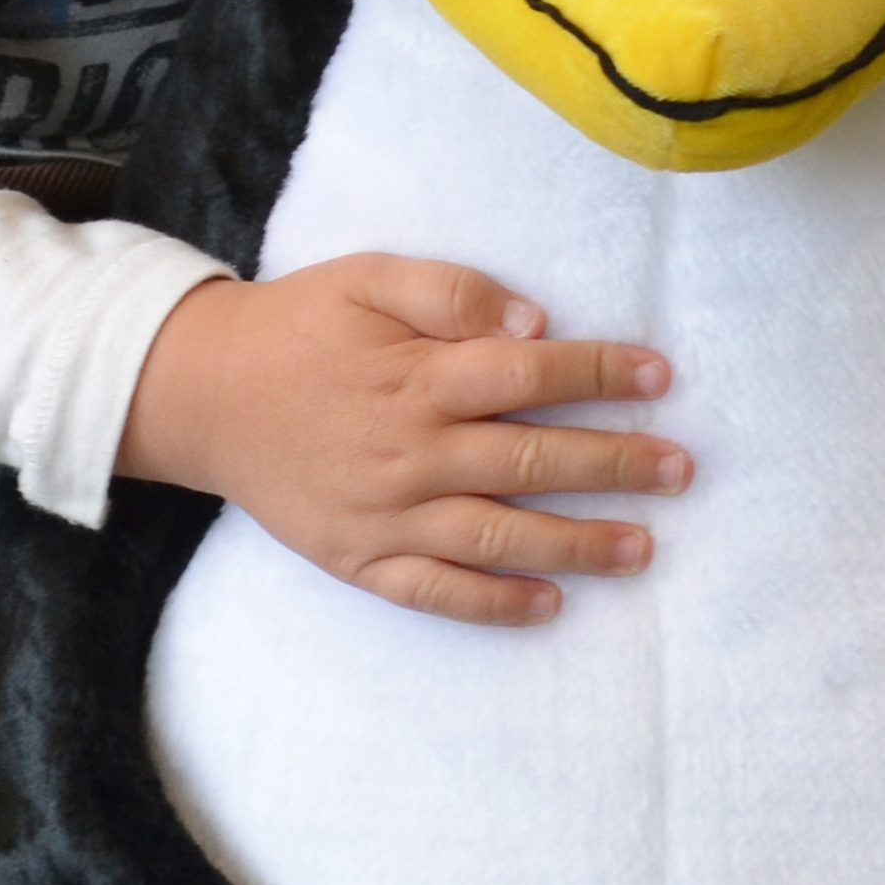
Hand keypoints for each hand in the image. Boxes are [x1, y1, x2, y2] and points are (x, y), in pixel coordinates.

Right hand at [118, 257, 686, 625]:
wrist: (203, 394)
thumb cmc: (298, 327)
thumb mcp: (366, 279)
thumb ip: (451, 292)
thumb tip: (534, 323)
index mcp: (415, 376)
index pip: (528, 375)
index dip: (600, 375)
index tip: (660, 378)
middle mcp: (408, 451)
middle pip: (529, 461)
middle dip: (614, 466)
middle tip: (681, 470)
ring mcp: (385, 514)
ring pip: (497, 536)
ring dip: (577, 543)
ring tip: (644, 547)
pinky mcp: (359, 557)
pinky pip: (436, 591)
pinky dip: (494, 603)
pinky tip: (550, 605)